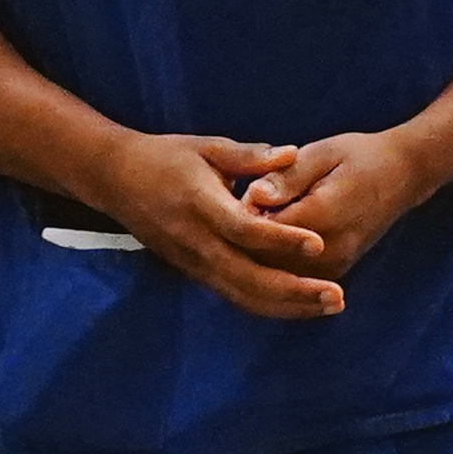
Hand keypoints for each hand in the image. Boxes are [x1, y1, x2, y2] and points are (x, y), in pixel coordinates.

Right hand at [89, 131, 342, 320]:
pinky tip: (302, 305)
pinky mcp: (194, 273)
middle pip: (248, 278)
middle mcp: (196, 242)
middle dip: (295, 291)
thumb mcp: (208, 147)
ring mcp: (193, 264)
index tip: (319, 244)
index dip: (282, 240)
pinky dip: (269, 305)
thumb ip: (251, 156)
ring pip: (243, 296)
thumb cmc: (165, 157)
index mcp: (200, 205)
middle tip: (337, 296)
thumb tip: (293, 153)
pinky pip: (235, 296)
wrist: (115, 180)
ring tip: (329, 306)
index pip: (245, 231)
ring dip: (288, 306)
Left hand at [242, 130, 440, 280]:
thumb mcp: (321, 153)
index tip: (236, 193)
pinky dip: (274, 264)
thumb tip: (253, 196)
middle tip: (236, 212)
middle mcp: (331, 250)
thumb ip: (286, 177)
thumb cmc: (358, 157)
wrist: (403, 176)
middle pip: (267, 259)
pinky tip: (267, 241)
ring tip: (253, 225)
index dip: (242, 215)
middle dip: (245, 240)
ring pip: (277, 274)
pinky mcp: (336, 271)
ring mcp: (336, 266)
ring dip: (258, 254)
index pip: (264, 230)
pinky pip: (294, 277)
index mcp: (324, 216)